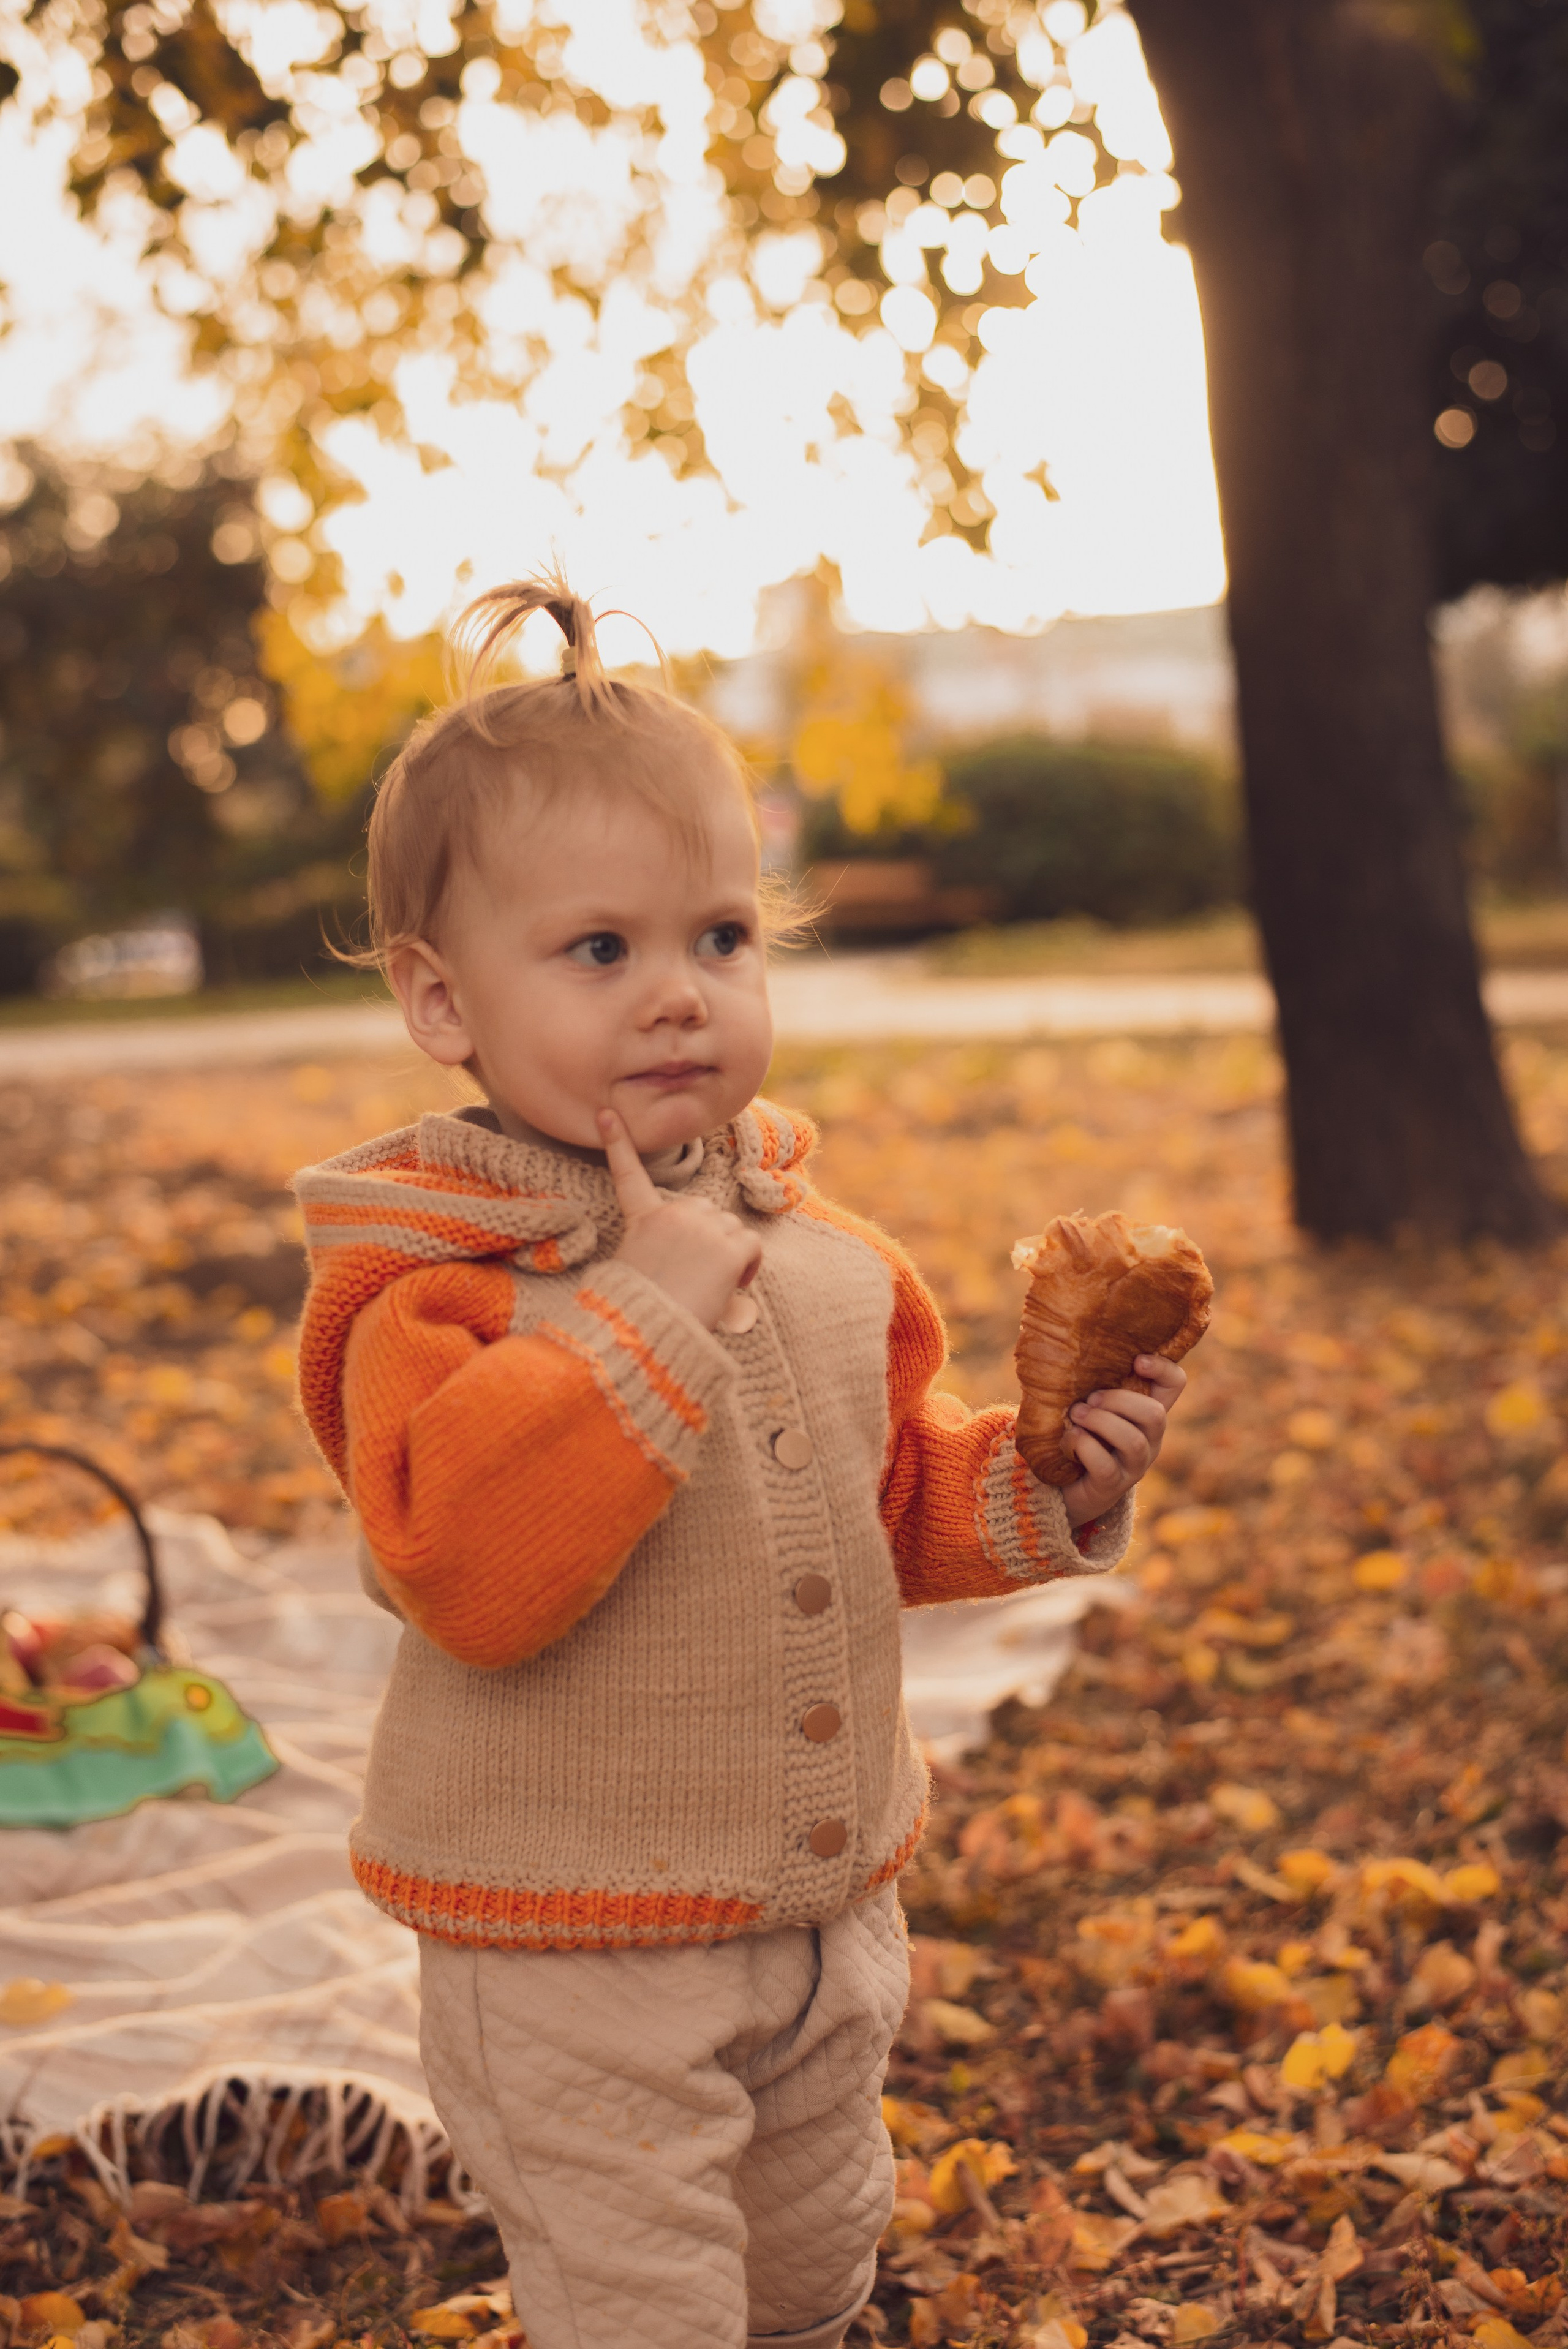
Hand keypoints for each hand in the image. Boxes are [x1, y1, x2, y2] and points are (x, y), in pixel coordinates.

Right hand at [600, 1108, 761, 1330]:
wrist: (649, 1332)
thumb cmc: (643, 1313)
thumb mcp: (640, 1270)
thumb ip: (661, 1251)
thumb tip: (688, 1267)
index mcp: (643, 1220)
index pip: (628, 1175)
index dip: (618, 1143)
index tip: (607, 1114)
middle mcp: (672, 1214)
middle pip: (707, 1211)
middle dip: (710, 1237)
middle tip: (695, 1275)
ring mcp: (702, 1227)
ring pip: (732, 1228)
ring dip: (728, 1254)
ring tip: (707, 1286)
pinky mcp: (728, 1245)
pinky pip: (751, 1245)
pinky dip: (749, 1266)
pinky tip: (731, 1286)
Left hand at [1060, 1353, 1185, 1528]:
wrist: (1059, 1488)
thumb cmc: (1075, 1434)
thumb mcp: (1087, 1404)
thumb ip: (1090, 1382)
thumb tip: (1065, 1344)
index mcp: (1145, 1413)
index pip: (1174, 1385)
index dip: (1164, 1368)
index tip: (1136, 1360)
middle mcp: (1148, 1439)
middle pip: (1155, 1415)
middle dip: (1118, 1401)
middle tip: (1088, 1400)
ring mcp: (1133, 1466)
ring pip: (1133, 1440)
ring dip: (1099, 1422)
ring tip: (1076, 1416)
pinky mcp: (1111, 1486)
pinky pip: (1104, 1464)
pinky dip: (1082, 1445)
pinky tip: (1068, 1440)